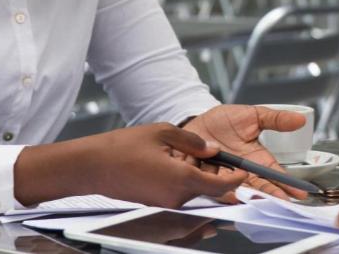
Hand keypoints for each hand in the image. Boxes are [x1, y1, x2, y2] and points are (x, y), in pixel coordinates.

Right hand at [13, 123, 246, 207]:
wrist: (93, 167)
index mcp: (181, 179)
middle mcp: (176, 198)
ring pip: (196, 197)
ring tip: (202, 166)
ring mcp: (165, 205)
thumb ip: (192, 141)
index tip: (244, 172)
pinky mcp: (156, 206)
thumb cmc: (122, 148)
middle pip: (210, 193)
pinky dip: (187, 188)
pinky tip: (181, 171)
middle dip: (221, 181)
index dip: (237, 180)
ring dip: (203, 184)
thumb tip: (212, 149)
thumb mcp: (162, 132)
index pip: (221, 186)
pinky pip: (180, 200)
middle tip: (226, 166)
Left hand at [184, 104, 307, 198]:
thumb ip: (275, 119)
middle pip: (257, 188)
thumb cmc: (225, 121)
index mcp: (256, 160)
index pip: (273, 174)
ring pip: (235, 190)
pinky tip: (228, 194)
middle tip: (281, 203)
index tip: (299, 193)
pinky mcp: (202, 176)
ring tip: (254, 198)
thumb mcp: (253, 116)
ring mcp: (222, 176)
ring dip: (245, 195)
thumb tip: (300, 119)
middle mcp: (240, 172)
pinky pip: (210, 185)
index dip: (286, 184)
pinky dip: (218, 190)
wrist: (196, 120)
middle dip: (269, 196)